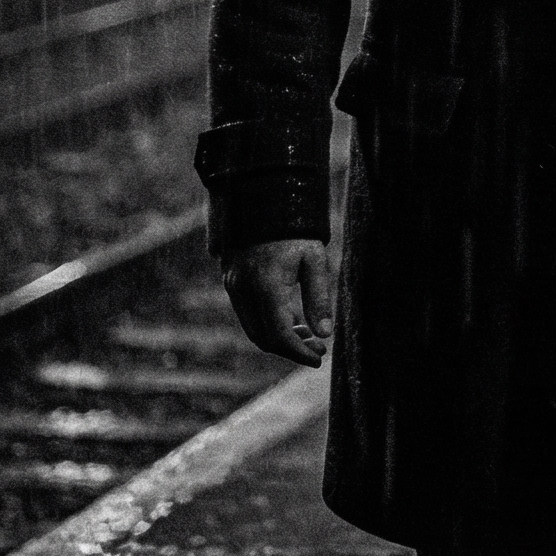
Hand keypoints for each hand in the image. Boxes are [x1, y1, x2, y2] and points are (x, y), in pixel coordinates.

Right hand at [223, 238, 333, 367]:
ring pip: (254, 328)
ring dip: (280, 338)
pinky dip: (269, 324)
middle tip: (319, 348)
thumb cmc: (295, 228)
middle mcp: (244, 289)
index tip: (319, 358)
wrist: (263, 198)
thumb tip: (324, 333)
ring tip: (311, 336)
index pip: (280, 334)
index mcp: (266, 285)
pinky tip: (294, 320)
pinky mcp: (232, 282)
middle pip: (264, 338)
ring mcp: (234, 286)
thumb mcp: (315, 259)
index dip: (299, 352)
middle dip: (291, 349)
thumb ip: (319, 297)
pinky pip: (248, 315)